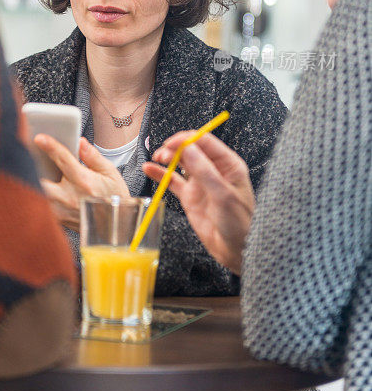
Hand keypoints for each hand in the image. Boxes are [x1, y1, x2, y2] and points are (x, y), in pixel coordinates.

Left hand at [34, 134, 129, 230]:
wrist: (117, 225)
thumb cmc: (115, 198)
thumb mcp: (110, 173)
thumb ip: (93, 156)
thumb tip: (80, 142)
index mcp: (84, 182)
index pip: (63, 159)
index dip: (50, 146)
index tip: (39, 138)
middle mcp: (70, 197)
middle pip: (41, 181)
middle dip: (31, 169)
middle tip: (28, 158)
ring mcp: (62, 210)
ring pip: (37, 195)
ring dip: (32, 183)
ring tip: (30, 171)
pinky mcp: (58, 220)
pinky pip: (41, 206)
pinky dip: (37, 196)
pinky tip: (38, 187)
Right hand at [142, 132, 254, 274]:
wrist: (237, 251)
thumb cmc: (240, 223)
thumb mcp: (223, 195)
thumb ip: (204, 171)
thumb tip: (188, 148)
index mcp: (228, 164)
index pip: (205, 142)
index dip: (187, 139)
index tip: (172, 143)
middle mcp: (213, 170)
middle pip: (190, 149)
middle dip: (175, 148)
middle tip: (163, 153)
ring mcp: (200, 183)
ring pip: (180, 163)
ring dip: (167, 157)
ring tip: (156, 159)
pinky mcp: (190, 196)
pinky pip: (172, 181)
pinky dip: (160, 174)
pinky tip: (150, 169)